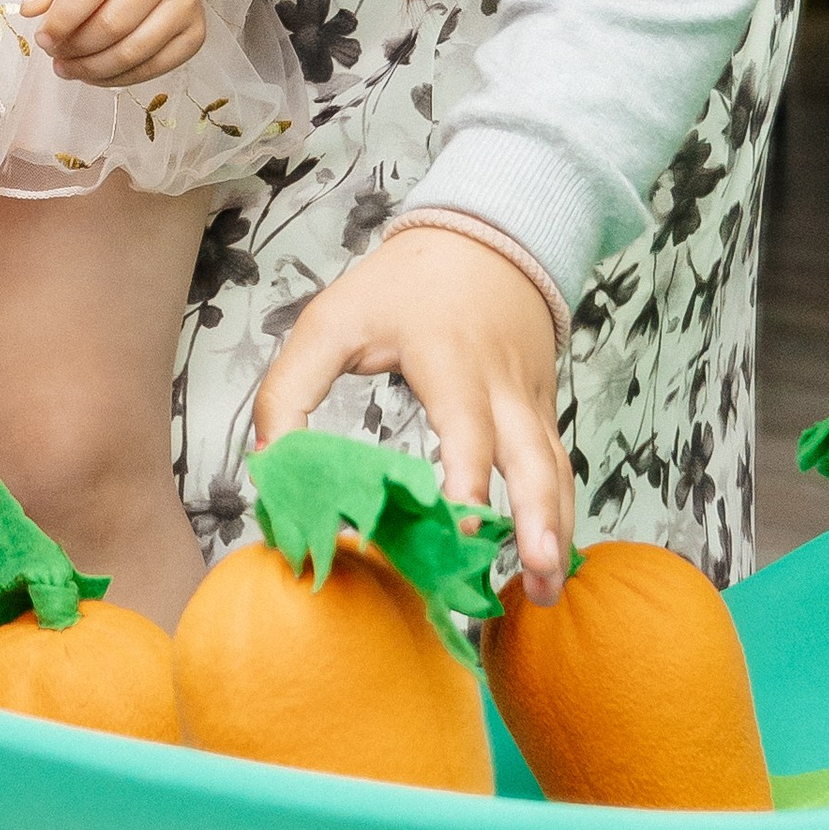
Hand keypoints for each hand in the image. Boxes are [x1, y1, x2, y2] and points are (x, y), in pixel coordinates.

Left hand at [21, 0, 207, 85]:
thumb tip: (30, 10)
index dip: (61, 20)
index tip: (42, 37)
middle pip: (112, 25)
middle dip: (75, 48)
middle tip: (54, 53)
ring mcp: (186, 4)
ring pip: (133, 52)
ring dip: (92, 69)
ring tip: (68, 67)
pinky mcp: (195, 33)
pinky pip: (153, 69)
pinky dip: (117, 79)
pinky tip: (95, 72)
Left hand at [256, 227, 572, 594]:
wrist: (485, 237)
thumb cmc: (401, 286)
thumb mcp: (331, 320)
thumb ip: (291, 389)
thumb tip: (269, 464)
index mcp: (451, 361)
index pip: (468, 429)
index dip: (467, 481)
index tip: (459, 531)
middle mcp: (502, 386)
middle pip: (534, 457)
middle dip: (539, 520)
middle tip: (535, 580)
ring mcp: (532, 400)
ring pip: (557, 469)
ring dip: (558, 529)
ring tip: (548, 591)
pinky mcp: (543, 411)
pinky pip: (558, 466)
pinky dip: (559, 513)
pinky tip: (549, 558)